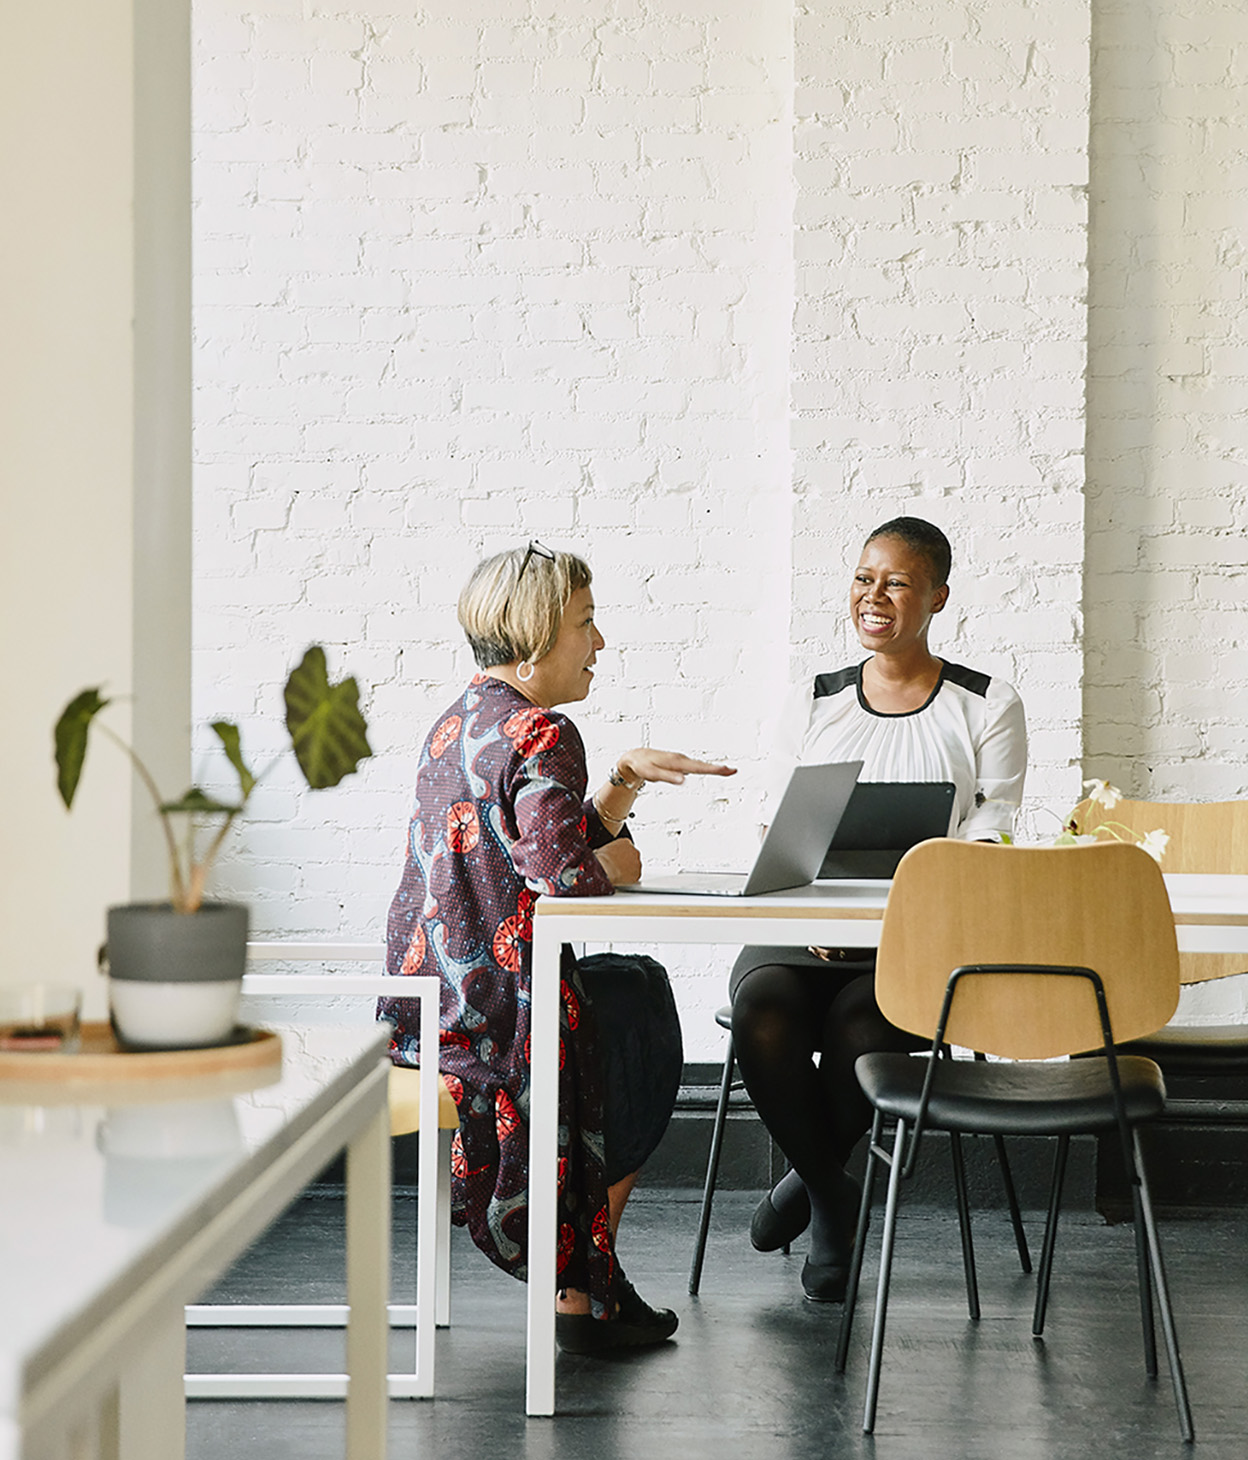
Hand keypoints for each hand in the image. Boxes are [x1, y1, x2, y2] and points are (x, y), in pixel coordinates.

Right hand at [595, 837, 641, 884]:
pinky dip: (630, 878)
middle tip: (619, 867)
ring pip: (635, 866)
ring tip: (619, 874)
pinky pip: (635, 876)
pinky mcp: (638, 873)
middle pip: (633, 856)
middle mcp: (634, 851)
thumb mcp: (604, 848)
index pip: (627, 847)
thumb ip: (611, 850)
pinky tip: (622, 879)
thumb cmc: (603, 858)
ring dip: (630, 870)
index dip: (622, 854)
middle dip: (627, 861)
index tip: (618, 859)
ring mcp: (637, 862)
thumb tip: (607, 855)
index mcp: (626, 842)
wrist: (606, 868)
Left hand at [616, 749, 737, 785]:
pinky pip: (694, 765)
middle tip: (734, 771)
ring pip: (699, 765)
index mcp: (676, 762)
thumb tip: (683, 781)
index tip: (727, 770)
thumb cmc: (643, 766)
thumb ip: (668, 777)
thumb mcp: (652, 774)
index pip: (698, 767)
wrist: (635, 757)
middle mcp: (680, 759)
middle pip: (702, 765)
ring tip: (727, 771)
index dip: (713, 769)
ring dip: (713, 768)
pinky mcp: (678, 763)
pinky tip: (710, 769)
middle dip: (718, 768)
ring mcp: (680, 761)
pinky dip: (704, 768)